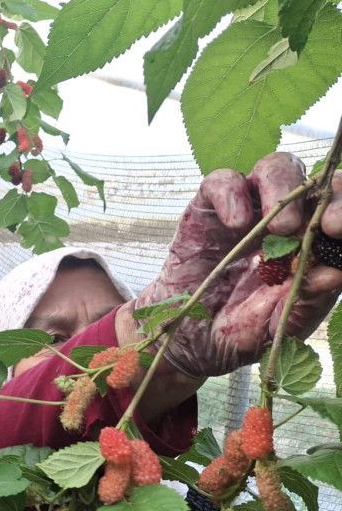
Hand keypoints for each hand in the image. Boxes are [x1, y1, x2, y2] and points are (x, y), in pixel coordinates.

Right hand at [133, 153, 341, 378]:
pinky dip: (231, 194)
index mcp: (312, 246)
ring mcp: (246, 211)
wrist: (185, 342)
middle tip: (327, 225)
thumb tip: (335, 273)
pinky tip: (235, 223)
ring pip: (275, 168)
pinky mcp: (207, 210)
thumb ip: (307, 302)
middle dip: (330, 197)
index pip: (337, 212)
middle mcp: (285, 221)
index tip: (339, 230)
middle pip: (317, 183)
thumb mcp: (279, 327)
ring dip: (284, 189)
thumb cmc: (239, 334)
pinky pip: (221, 182)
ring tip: (281, 228)